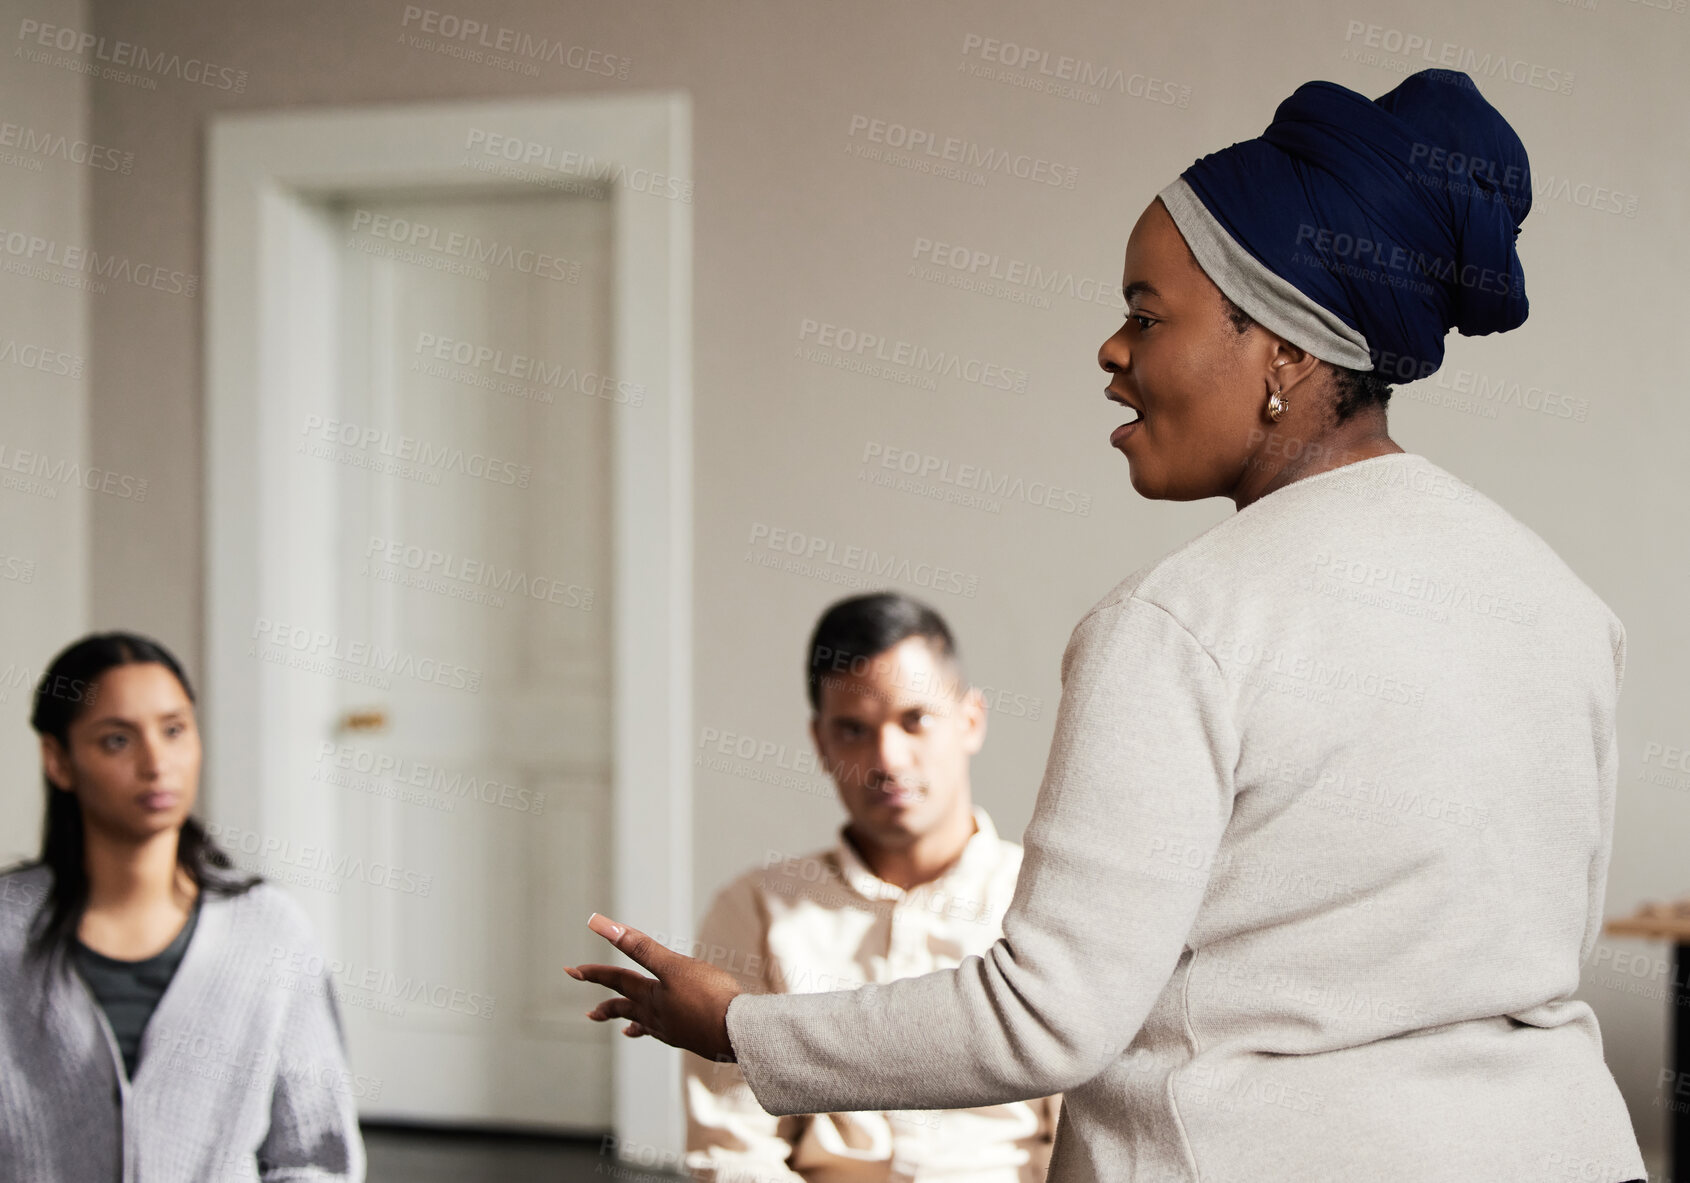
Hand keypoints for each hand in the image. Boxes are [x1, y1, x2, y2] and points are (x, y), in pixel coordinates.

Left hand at [566, 913, 743, 1062]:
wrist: (736, 1031)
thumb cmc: (707, 996)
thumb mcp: (673, 965)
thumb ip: (640, 946)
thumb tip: (603, 926)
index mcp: (650, 995)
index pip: (616, 980)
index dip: (594, 973)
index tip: (573, 971)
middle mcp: (656, 1014)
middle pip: (624, 1008)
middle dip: (606, 1006)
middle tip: (589, 1012)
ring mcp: (672, 1029)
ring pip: (644, 1024)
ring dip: (629, 1022)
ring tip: (621, 1028)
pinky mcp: (690, 1037)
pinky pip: (665, 1034)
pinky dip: (658, 1032)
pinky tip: (663, 1033)